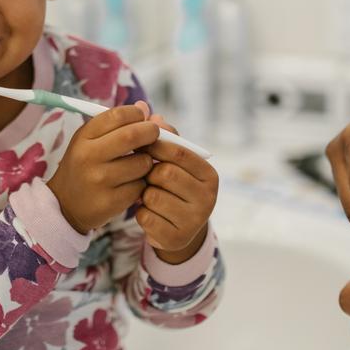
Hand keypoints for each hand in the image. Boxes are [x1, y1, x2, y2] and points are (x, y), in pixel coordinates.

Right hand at [46, 101, 157, 232]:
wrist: (65, 205)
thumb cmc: (84, 166)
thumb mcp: (90, 140)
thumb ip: (116, 123)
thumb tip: (145, 107)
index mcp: (83, 137)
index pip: (117, 115)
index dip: (136, 113)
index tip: (142, 117)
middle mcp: (89, 157)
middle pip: (132, 136)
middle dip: (151, 132)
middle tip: (153, 134)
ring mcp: (100, 181)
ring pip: (142, 163)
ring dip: (147, 161)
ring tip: (138, 163)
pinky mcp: (111, 202)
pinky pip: (141, 186)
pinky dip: (142, 183)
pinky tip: (132, 183)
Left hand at [137, 116, 218, 263]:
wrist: (178, 230)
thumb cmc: (174, 187)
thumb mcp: (174, 163)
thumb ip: (164, 137)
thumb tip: (149, 112)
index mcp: (210, 175)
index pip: (179, 151)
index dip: (155, 144)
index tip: (139, 143)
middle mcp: (208, 198)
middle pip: (164, 173)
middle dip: (149, 173)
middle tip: (145, 175)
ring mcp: (194, 220)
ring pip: (152, 196)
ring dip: (143, 194)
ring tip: (147, 194)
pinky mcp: (176, 238)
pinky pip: (145, 217)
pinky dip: (140, 212)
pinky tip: (148, 212)